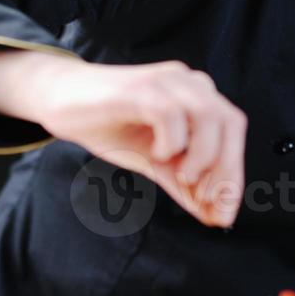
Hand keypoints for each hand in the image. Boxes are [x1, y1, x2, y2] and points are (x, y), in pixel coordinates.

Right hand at [27, 56, 246, 226]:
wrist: (60, 99)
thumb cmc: (110, 123)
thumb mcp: (153, 159)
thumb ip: (183, 182)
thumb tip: (215, 215)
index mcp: (197, 96)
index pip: (233, 130)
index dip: (234, 173)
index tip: (224, 214)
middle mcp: (188, 83)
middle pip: (230, 122)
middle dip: (225, 169)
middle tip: (204, 200)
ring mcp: (165, 81)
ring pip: (208, 115)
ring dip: (203, 155)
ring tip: (181, 176)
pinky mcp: (139, 87)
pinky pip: (170, 113)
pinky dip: (170, 141)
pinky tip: (155, 154)